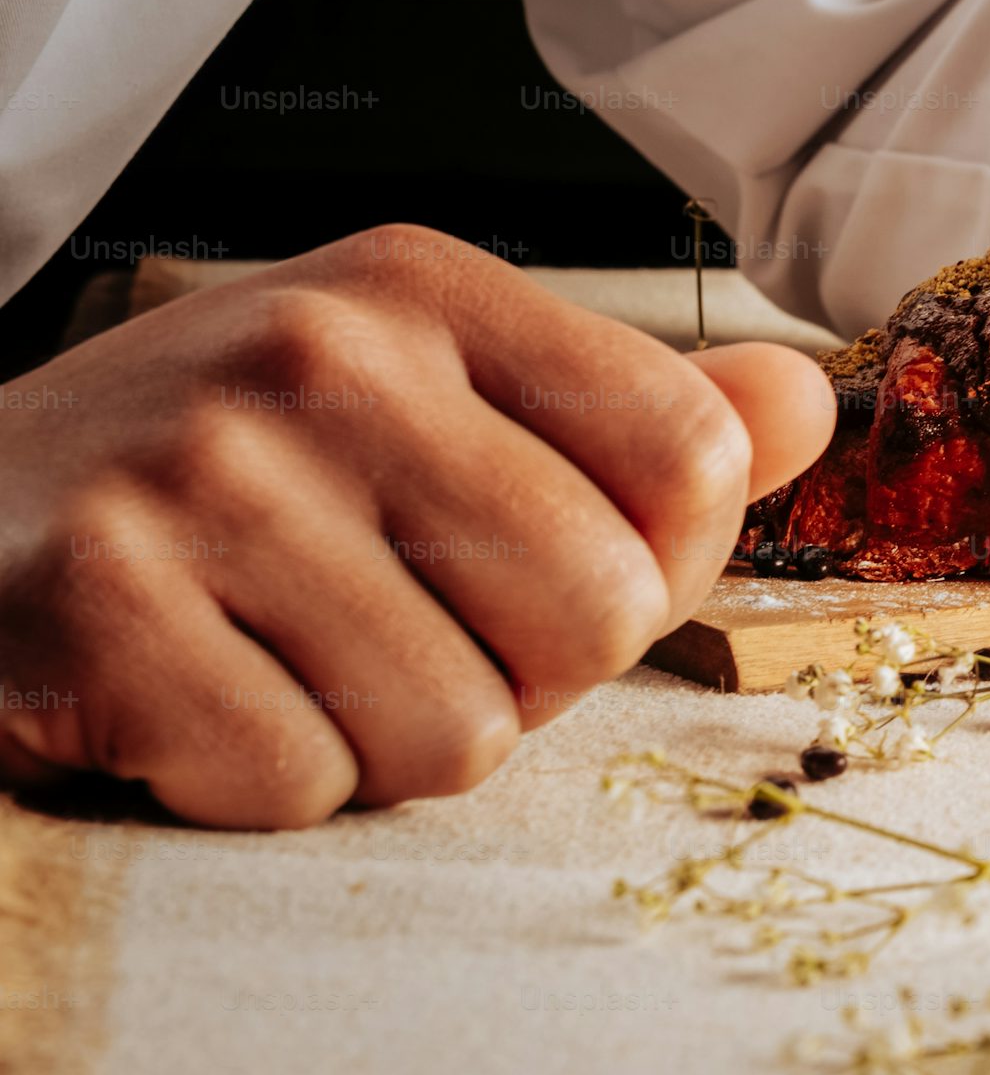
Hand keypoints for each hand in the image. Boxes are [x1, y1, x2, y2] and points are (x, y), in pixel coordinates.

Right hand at [0, 227, 832, 826]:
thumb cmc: (214, 474)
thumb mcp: (418, 394)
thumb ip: (625, 412)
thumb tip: (806, 405)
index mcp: (422, 288)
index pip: (689, 457)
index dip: (656, 568)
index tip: (548, 575)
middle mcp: (320, 353)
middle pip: (595, 611)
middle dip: (522, 678)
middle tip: (400, 639)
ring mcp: (201, 473)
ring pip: (456, 729)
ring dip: (382, 744)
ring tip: (284, 666)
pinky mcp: (98, 607)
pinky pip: (301, 784)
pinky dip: (259, 786)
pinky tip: (190, 703)